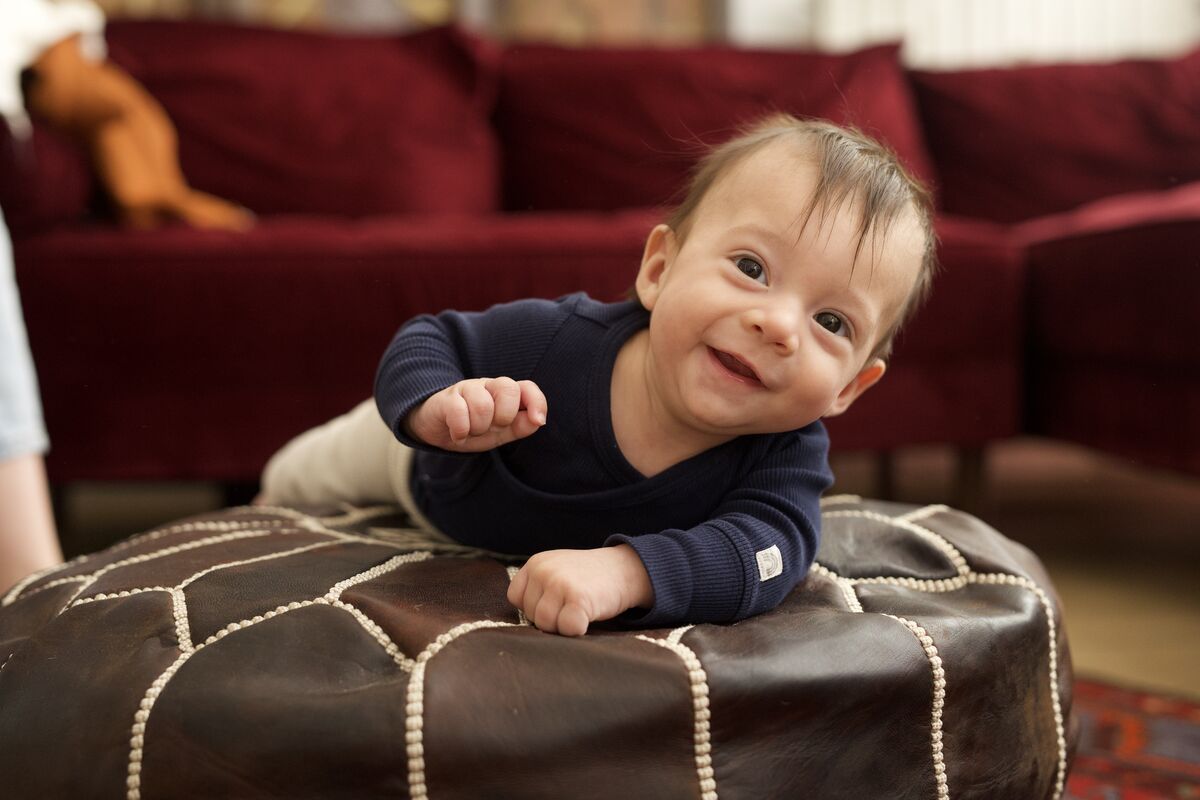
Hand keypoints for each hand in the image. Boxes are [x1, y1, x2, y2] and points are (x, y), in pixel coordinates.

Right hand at [406, 377, 546, 451]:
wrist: (436, 431)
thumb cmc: (473, 428)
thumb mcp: (501, 432)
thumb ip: (522, 426)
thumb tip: (538, 420)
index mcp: (504, 394)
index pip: (527, 387)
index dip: (537, 401)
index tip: (538, 420)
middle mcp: (487, 386)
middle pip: (508, 388)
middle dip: (504, 416)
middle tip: (491, 427)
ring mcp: (465, 389)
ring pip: (483, 405)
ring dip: (479, 428)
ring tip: (471, 431)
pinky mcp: (446, 399)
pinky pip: (459, 412)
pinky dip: (461, 431)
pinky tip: (458, 435)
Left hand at [507, 545, 653, 636]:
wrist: (624, 569)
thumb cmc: (589, 578)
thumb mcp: (557, 571)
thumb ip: (538, 590)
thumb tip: (523, 630)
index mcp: (535, 563)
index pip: (516, 598)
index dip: (535, 606)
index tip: (556, 601)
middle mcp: (544, 571)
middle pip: (531, 614)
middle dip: (551, 617)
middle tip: (572, 604)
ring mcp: (560, 583)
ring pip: (546, 625)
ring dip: (564, 625)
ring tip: (580, 609)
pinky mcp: (578, 598)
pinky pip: (567, 629)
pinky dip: (579, 629)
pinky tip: (589, 615)